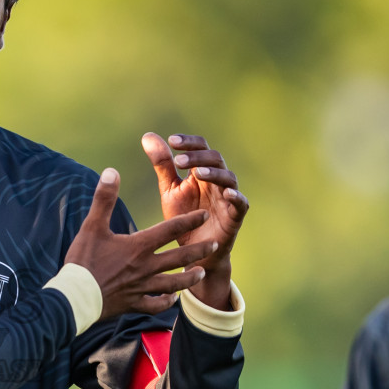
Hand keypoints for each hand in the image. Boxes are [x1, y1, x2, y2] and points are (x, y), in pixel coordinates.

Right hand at [64, 169, 216, 319]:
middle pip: (179, 258)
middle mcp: (145, 267)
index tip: (204, 214)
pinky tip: (172, 298)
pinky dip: (166, 302)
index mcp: (139, 246)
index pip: (170, 230)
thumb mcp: (92, 226)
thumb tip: (112, 171)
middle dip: (199, 250)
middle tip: (216, 244)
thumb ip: (105, 198)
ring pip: (173, 283)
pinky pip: (155, 304)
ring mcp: (141, 288)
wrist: (74, 297)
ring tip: (202, 272)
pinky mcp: (133, 304)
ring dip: (189, 278)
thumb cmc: (83, 261)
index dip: (188, 221)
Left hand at [143, 132, 247, 308]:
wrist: (192, 253)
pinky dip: (236, 196)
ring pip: (228, 177)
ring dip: (213, 173)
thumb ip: (162, 165)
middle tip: (178, 159)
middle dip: (197, 156)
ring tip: (195, 172)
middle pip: (215, 158)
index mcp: (201, 171)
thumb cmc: (183, 218)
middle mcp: (217, 180)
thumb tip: (147, 136)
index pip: (200, 148)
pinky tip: (227, 193)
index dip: (189, 142)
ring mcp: (228, 197)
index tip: (172, 140)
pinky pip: (241, 203)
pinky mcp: (236, 215)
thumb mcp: (170, 190)